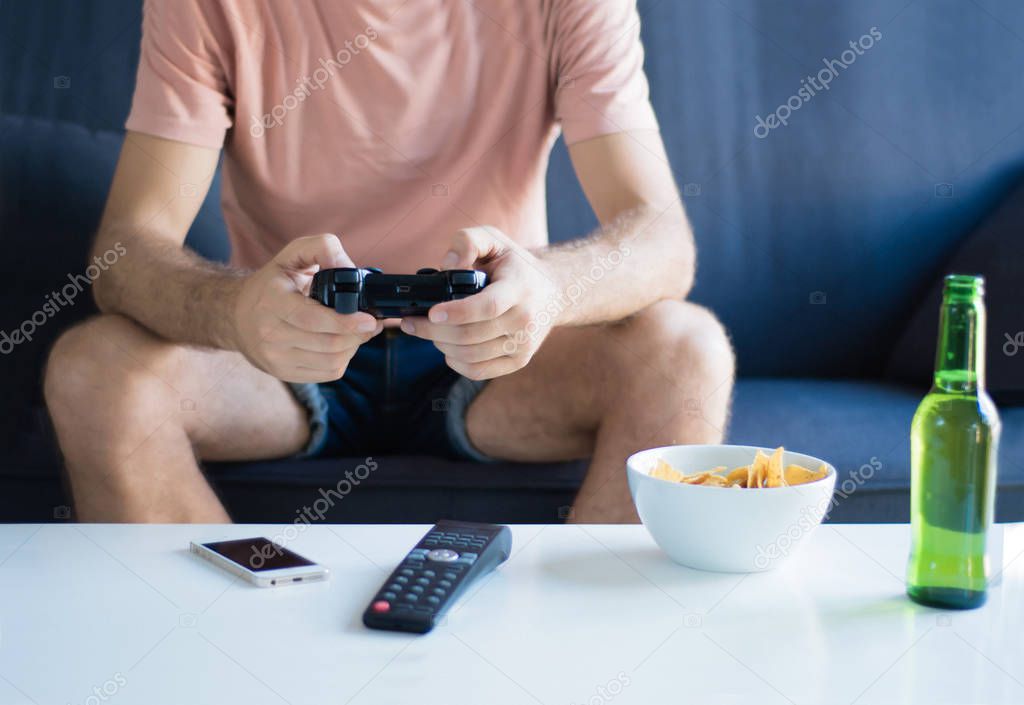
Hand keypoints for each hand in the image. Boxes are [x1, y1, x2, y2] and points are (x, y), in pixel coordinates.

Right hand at [232, 234, 382, 381]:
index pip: (312, 318)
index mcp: (271, 300)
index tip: (369, 319)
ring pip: (331, 361)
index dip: (345, 322)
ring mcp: (275, 357)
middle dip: (358, 334)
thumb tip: (350, 268)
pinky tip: (341, 344)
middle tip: (370, 324)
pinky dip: (343, 359)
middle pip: (328, 343)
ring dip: (353, 347)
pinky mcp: (284, 373)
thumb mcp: (293, 255)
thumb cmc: (273, 283)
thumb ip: (323, 248)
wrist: (237, 315)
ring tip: (355, 332)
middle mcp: (269, 332)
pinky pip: (327, 373)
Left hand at [400, 227, 558, 379]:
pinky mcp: (519, 360)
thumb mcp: (495, 240)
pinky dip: (455, 362)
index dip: (458, 312)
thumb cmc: (516, 266)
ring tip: (427, 331)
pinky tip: (447, 347)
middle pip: (471, 335)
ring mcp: (523, 344)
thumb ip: (468, 241)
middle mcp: (525, 320)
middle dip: (433, 331)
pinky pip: (479, 371)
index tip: (432, 311)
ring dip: (441, 345)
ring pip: (471, 355)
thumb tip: (446, 265)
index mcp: (519, 288)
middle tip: (410, 322)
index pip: (488, 307)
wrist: (554, 292)